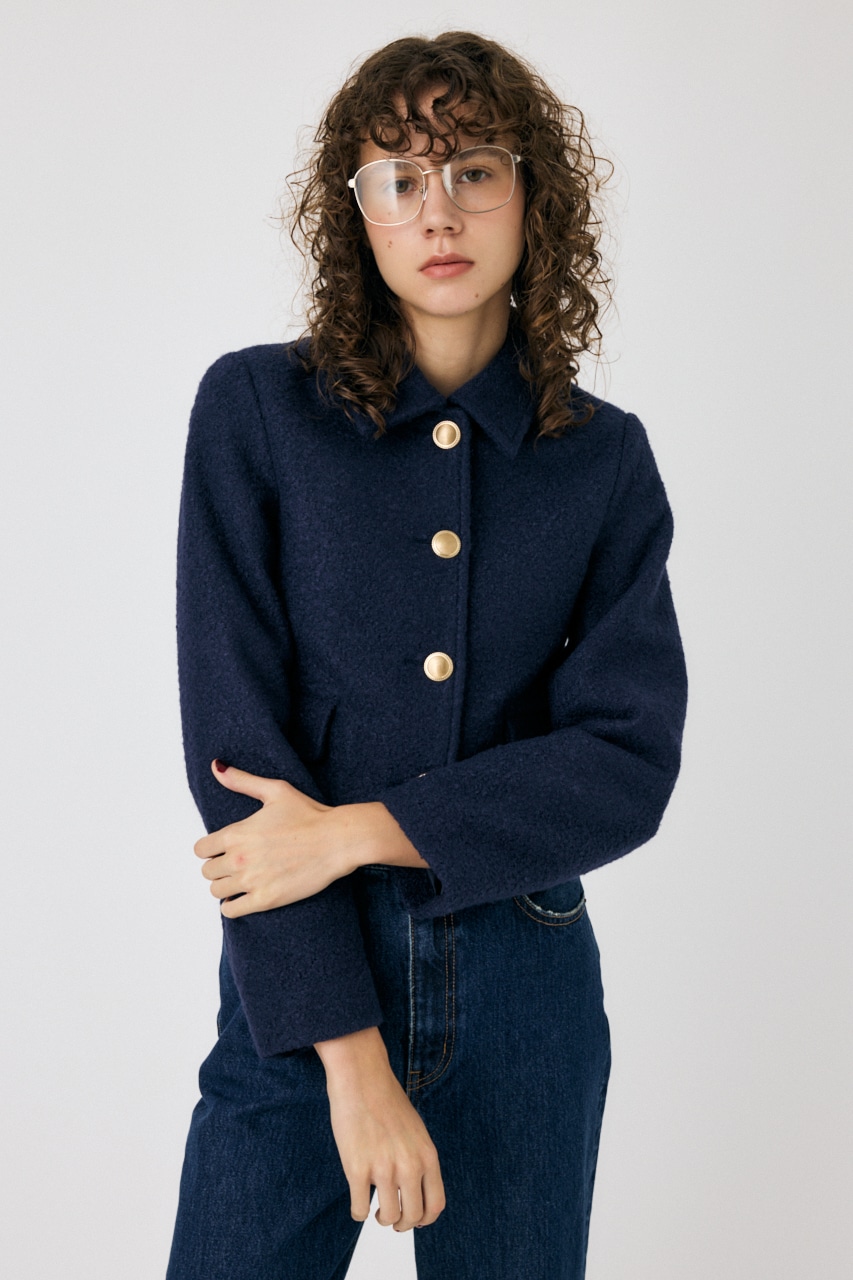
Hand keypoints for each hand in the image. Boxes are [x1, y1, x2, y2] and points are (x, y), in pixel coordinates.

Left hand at [195, 761, 348, 916]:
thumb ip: (242, 781)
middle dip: (219, 867)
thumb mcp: (275, 791)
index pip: (201, 849)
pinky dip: (232, 906)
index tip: (224, 849)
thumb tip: (216, 766)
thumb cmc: (310, 814)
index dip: (211, 848)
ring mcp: (251, 881)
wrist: (338, 840)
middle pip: (207, 871)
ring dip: (225, 886)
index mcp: (236, 833)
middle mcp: (239, 859)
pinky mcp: (265, 900)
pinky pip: (231, 910)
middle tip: (236, 863)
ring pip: (216, 891)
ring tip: (241, 880)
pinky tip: (243, 897)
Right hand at [316, 1027, 445, 1230]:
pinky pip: (359, 1209)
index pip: (436, 1205)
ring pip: (388, 1217)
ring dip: (381, 1218)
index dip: (425, 1219)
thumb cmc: (386, 1100)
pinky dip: (358, 1212)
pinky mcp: (357, 1169)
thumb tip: (416, 1188)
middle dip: (402, 1223)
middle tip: (391, 1218)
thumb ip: (419, 1158)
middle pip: (413, 1216)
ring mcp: (383, 1169)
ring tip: (375, 1211)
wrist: (362, 1078)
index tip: (414, 1218)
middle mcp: (409, 1166)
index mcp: (427, 1156)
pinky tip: (357, 1202)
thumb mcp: (416, 1130)